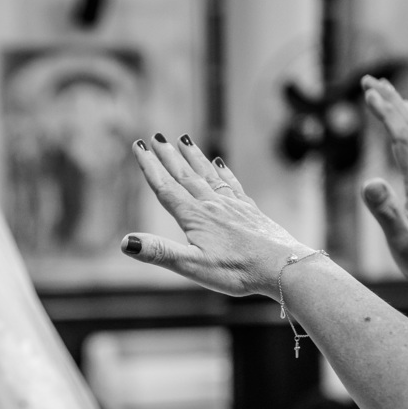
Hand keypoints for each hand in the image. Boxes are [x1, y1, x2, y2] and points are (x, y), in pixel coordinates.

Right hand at [120, 134, 307, 297]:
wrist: (282, 267)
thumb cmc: (237, 271)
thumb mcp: (192, 267)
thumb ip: (159, 253)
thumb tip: (125, 242)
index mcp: (195, 218)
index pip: (166, 188)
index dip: (150, 167)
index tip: (138, 146)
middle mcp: (212, 205)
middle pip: (185, 176)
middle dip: (168, 156)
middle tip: (155, 137)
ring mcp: (233, 205)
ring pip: (207, 175)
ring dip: (193, 157)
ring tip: (184, 139)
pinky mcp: (249, 210)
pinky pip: (231, 184)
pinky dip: (222, 171)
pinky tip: (219, 163)